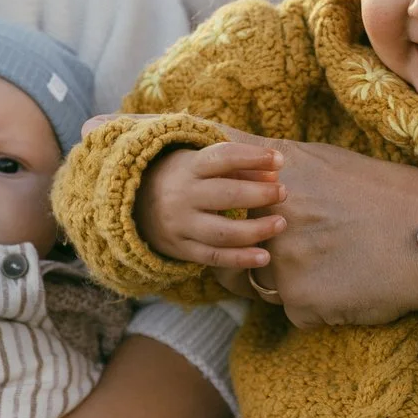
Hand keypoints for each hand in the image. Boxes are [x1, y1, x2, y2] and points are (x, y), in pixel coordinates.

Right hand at [134, 139, 286, 269]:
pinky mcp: (182, 249)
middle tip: (283, 192)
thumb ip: (238, 166)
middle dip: (259, 194)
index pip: (224, 158)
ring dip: (256, 230)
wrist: (134, 204)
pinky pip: (215, 257)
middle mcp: (182, 196)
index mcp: (188, 167)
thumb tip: (274, 173)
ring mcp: (181, 225)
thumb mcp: (201, 163)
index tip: (279, 160)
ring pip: (223, 232)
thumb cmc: (183, 177)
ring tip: (281, 223)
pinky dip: (241, 259)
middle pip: (226, 196)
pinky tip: (265, 257)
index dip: (253, 157)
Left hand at [236, 139, 417, 329]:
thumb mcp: (320, 157)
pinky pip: (298, 314)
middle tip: (312, 251)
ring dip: (293, 284)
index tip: (264, 225)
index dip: (235, 224)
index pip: (221, 212)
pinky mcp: (301, 303)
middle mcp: (268, 221)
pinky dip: (322, 306)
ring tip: (337, 264)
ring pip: (267, 288)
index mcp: (269, 184)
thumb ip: (264, 154)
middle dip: (260, 260)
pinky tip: (353, 283)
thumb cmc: (382, 191)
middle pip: (236, 257)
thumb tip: (216, 132)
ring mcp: (283, 265)